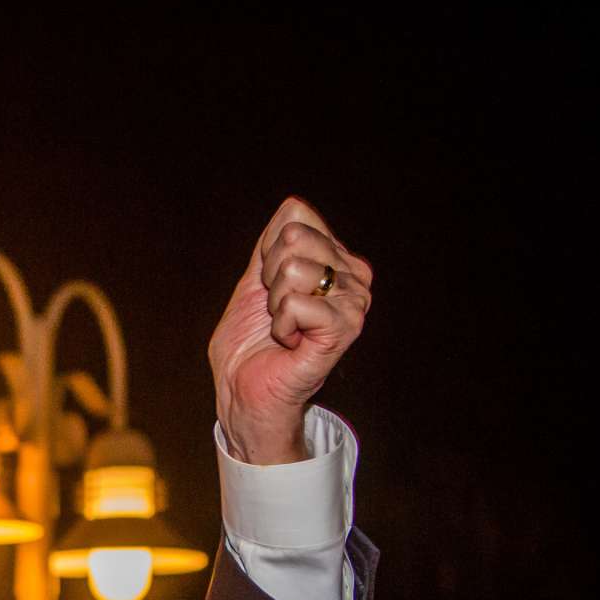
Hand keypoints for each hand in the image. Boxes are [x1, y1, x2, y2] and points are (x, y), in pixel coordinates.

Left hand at [209, 198, 372, 463]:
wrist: (244, 392)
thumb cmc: (249, 344)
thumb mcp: (253, 283)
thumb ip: (271, 245)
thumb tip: (292, 208)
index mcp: (336, 259)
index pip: (295, 216)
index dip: (266, 252)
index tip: (268, 287)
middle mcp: (354, 275)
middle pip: (293, 238)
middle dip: (268, 277)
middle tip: (276, 311)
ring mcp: (355, 300)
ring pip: (293, 269)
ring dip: (274, 304)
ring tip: (285, 329)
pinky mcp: (346, 326)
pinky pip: (296, 303)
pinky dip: (281, 325)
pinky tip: (291, 342)